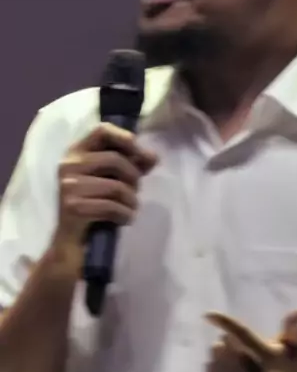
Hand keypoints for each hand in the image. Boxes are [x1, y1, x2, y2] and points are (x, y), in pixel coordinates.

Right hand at [55, 123, 157, 246]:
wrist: (71, 240)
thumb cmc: (94, 204)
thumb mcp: (111, 180)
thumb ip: (130, 165)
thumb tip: (153, 157)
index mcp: (76, 152)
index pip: (101, 130)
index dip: (125, 138)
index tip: (141, 153)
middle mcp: (68, 165)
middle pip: (115, 160)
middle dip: (133, 177)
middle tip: (136, 191)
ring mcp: (68, 186)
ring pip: (116, 187)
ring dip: (132, 201)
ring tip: (131, 208)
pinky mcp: (73, 207)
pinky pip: (111, 207)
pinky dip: (125, 215)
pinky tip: (125, 219)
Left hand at [205, 309, 296, 371]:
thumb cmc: (292, 365)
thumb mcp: (296, 344)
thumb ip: (293, 326)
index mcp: (269, 359)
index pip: (243, 336)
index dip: (225, 324)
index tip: (208, 314)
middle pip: (227, 350)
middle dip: (226, 340)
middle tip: (231, 339)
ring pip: (217, 363)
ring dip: (218, 353)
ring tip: (224, 351)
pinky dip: (212, 368)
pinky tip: (218, 364)